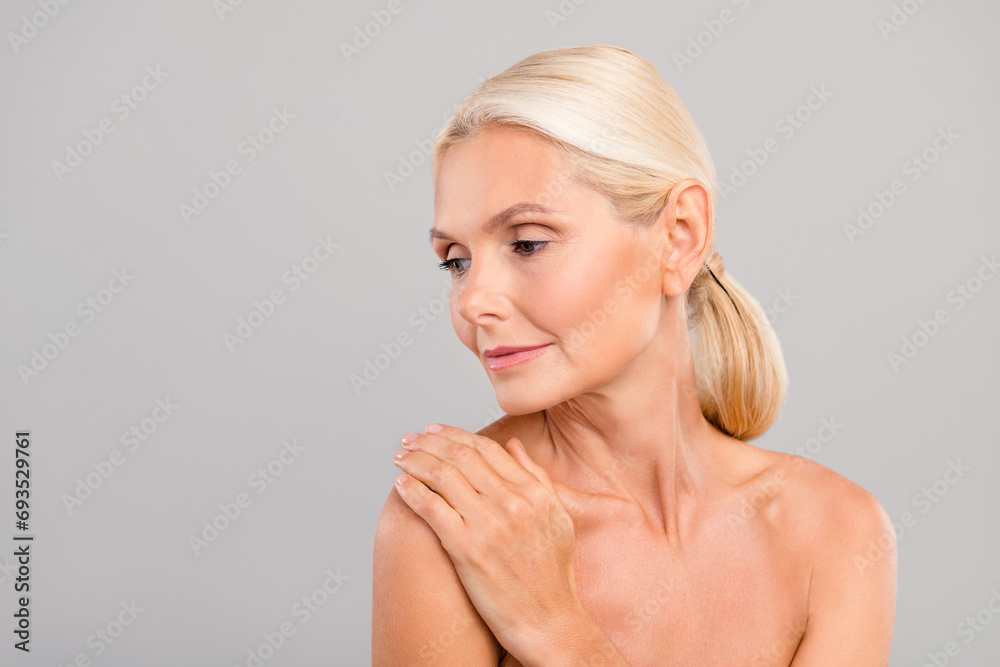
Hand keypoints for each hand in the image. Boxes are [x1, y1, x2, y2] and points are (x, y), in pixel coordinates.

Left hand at [392, 423, 582, 661]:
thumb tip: (514, 446)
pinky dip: (412, 491)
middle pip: (461, 457)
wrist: (550, 621)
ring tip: (400, 457)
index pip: (486, 449)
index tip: (435, 431)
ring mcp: (488, 525)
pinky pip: (432, 508)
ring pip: (442, 476)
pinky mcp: (467, 550)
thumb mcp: (558, 518)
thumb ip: (537, 478)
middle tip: (410, 439)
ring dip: (415, 460)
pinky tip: (401, 484)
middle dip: (429, 442)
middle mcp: (512, 503)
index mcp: (533, 493)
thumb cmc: (554, 576)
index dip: (455, 434)